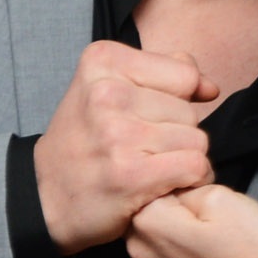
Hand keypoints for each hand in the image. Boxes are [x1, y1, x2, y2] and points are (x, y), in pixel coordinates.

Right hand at [34, 42, 218, 254]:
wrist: (45, 196)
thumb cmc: (85, 141)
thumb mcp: (109, 88)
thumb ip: (165, 74)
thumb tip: (211, 88)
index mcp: (103, 61)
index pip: (185, 74)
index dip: (178, 100)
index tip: (150, 117)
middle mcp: (107, 92)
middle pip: (191, 111)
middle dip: (178, 134)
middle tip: (143, 149)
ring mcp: (118, 133)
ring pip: (197, 141)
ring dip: (183, 160)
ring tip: (151, 167)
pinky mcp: (130, 173)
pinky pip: (194, 167)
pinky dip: (190, 181)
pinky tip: (165, 184)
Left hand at [125, 184, 257, 257]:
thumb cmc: (252, 252)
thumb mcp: (219, 195)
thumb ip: (185, 182)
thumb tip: (176, 185)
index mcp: (148, 223)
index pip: (151, 177)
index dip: (182, 176)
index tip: (203, 190)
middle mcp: (139, 246)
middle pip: (151, 198)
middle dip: (177, 195)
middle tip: (210, 210)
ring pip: (160, 216)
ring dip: (182, 213)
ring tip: (211, 227)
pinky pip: (167, 236)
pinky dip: (185, 231)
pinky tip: (209, 239)